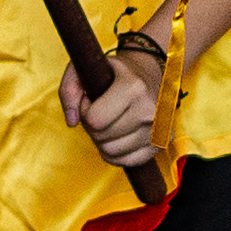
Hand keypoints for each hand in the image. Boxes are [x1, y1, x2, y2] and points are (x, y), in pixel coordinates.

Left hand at [59, 41, 162, 170]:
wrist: (149, 72)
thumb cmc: (114, 72)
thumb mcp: (85, 68)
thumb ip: (68, 90)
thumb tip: (72, 122)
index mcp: (133, 87)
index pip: (95, 120)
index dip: (86, 111)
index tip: (93, 99)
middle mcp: (149, 109)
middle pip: (102, 138)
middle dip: (94, 127)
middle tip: (102, 110)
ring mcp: (158, 128)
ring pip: (112, 152)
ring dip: (104, 140)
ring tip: (111, 121)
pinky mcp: (161, 143)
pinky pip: (127, 161)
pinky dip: (117, 153)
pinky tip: (119, 135)